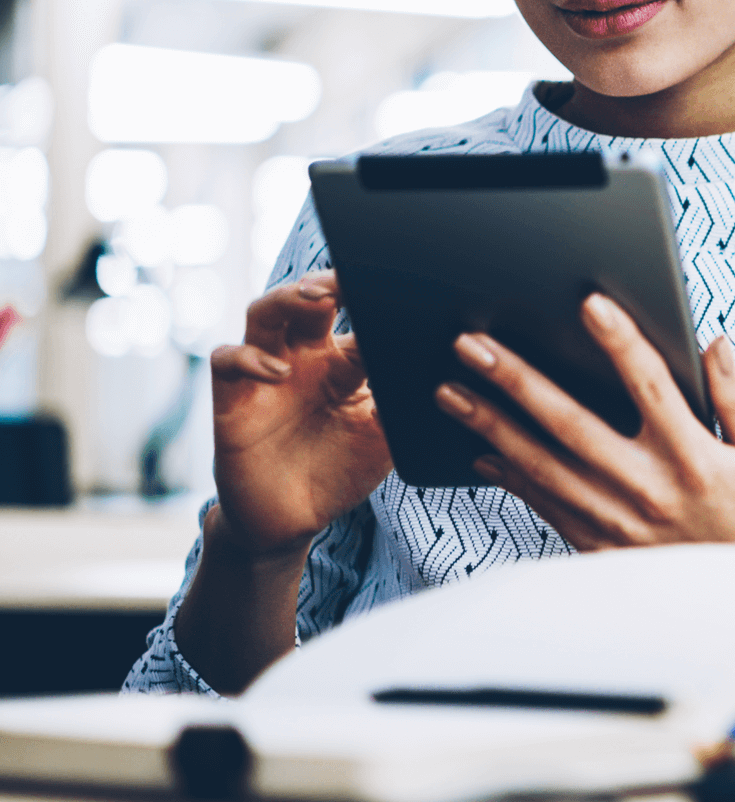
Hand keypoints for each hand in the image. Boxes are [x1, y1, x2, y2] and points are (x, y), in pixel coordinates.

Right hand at [208, 273, 392, 554]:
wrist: (292, 521)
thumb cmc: (341, 472)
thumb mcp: (384, 439)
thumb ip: (403, 402)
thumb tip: (441, 370)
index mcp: (342, 362)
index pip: (355, 314)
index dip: (370, 299)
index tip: (398, 290)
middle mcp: (302, 357)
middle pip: (308, 298)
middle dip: (328, 281)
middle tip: (349, 279)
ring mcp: (265, 373)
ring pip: (265, 312)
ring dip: (287, 297)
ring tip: (316, 299)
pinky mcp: (233, 398)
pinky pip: (227, 359)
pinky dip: (249, 357)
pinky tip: (278, 372)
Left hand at [434, 293, 734, 549]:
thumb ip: (734, 396)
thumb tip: (713, 342)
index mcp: (694, 458)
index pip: (650, 386)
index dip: (620, 342)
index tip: (589, 304)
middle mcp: (648, 489)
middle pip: (570, 423)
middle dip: (516, 380)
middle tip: (471, 344)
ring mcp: (616, 522)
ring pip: (541, 466)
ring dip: (490, 426)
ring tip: (450, 392)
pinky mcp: (597, 549)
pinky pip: (543, 506)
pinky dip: (508, 477)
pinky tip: (478, 451)